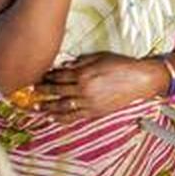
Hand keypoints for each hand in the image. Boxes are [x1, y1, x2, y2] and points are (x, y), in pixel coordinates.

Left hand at [35, 52, 165, 122]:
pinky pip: (73, 117)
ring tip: (37, 106)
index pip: (58, 76)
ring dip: (47, 106)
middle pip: (56, 91)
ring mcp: (89, 103)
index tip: (40, 77)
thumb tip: (65, 66)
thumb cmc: (123, 66)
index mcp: (83, 75)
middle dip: (42, 91)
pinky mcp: (95, 112)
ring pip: (61, 106)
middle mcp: (83, 90)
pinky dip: (61, 118)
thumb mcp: (100, 57)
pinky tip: (53, 117)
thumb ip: (81, 62)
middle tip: (33, 90)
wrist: (141, 80)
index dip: (47, 76)